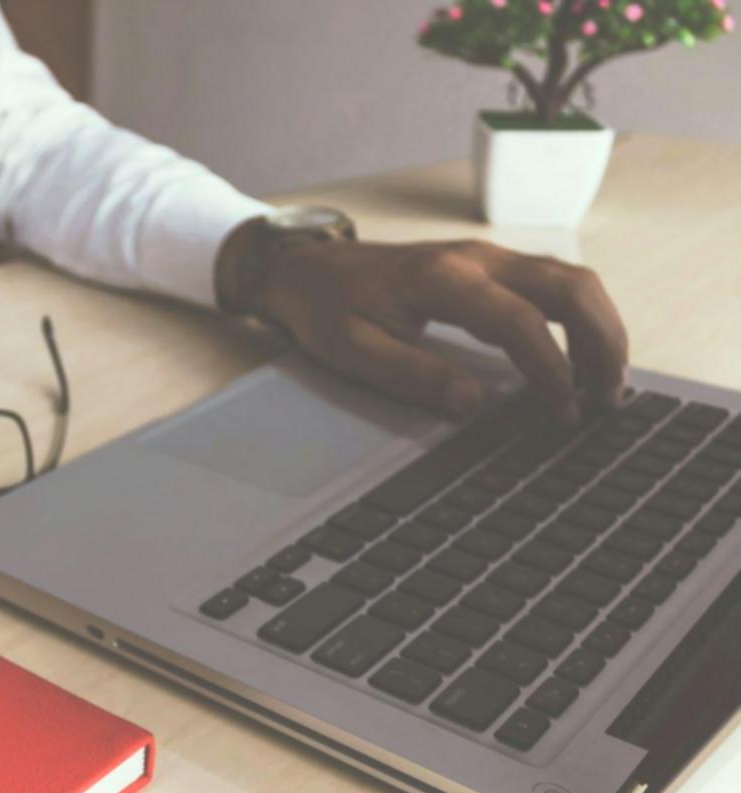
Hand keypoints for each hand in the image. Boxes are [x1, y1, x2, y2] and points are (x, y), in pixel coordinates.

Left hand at [253, 237, 628, 424]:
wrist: (306, 268)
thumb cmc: (326, 307)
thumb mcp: (354, 350)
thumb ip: (413, 375)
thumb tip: (472, 404)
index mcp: (441, 278)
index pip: (519, 321)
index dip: (551, 368)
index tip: (563, 411)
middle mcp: (474, 258)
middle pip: (568, 286)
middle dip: (602, 340)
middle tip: (609, 397)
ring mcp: (485, 257)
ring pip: (569, 280)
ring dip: (599, 327)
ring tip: (607, 383)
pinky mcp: (487, 266)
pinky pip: (550, 285)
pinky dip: (579, 318)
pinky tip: (583, 356)